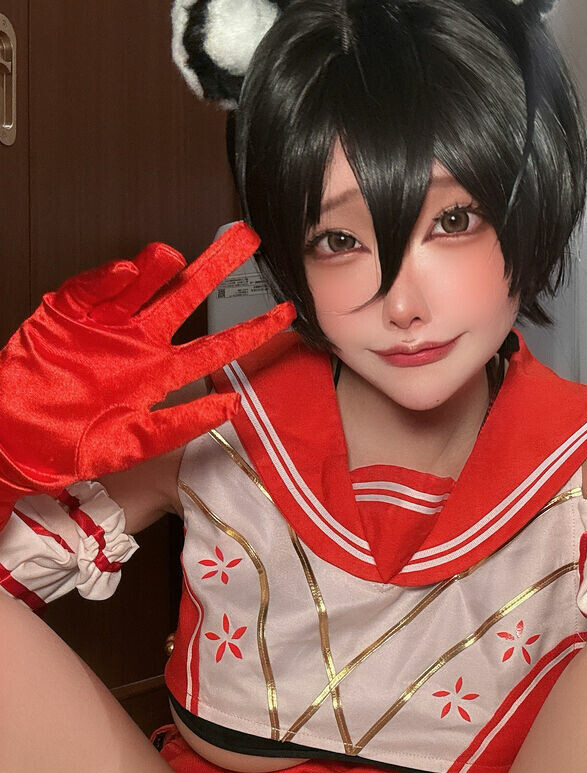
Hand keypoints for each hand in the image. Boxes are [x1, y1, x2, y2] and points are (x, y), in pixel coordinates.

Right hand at [0, 222, 294, 526]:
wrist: (18, 440)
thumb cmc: (74, 444)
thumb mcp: (136, 442)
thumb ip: (183, 422)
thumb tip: (232, 405)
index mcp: (161, 373)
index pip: (217, 346)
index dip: (252, 329)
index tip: (285, 313)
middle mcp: (141, 342)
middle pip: (187, 298)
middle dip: (215, 267)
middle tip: (245, 239)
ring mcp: (107, 325)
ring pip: (142, 285)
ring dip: (158, 268)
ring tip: (174, 257)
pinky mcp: (69, 314)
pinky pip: (91, 290)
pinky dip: (107, 280)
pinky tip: (125, 273)